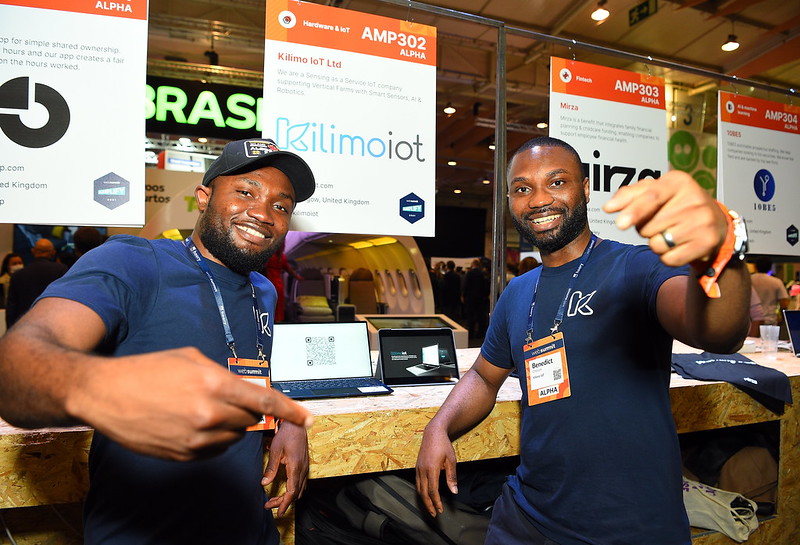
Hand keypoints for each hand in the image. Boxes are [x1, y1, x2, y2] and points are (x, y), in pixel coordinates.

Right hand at [70, 347, 312, 460]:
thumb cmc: (147, 370)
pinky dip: (214, 437)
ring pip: (235, 436)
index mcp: (214, 384)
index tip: (308, 418)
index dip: (291, 410)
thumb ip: (225, 375)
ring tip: (201, 407)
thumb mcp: (191, 358)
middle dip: (248, 408)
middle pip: (252, 419)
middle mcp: (209, 414)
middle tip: (225, 397)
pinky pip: (215, 450)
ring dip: (230, 424)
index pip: (265, 400)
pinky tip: (192, 423)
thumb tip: (247, 390)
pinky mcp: (184, 455)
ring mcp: (196, 438)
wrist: (104, 393)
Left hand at [262, 420, 308, 515]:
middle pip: (295, 493)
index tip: (278, 512)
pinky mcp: (305, 465)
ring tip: (275, 500)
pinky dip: (294, 490)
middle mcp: (303, 469)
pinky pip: (302, 483)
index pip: (292, 491)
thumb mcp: (275, 450)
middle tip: (269, 505)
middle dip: (283, 502)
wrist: (297, 424)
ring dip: (289, 497)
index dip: (285, 503)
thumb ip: (271, 468)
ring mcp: (305, 467)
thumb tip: (264, 483)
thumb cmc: (287, 434)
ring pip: (300, 489)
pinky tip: (286, 490)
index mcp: (296, 466)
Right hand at [415, 425, 457, 516]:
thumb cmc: (444, 445)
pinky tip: (425, 495)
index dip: (436, 502)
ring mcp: (418, 468)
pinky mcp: (417, 467)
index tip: (440, 510)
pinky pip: (417, 483)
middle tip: (434, 514)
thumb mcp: (451, 460)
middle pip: (423, 493)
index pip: (433, 491)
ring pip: (418, 489)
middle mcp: (422, 470)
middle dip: (428, 505)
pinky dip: (420, 491)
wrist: (433, 433)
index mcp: (431, 469)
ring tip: (429, 507)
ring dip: (423, 500)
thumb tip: (454, 492)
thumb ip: (451, 477)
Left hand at [603, 171, 727, 266]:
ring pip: (657, 243)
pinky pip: (670, 258)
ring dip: (656, 242)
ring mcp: (703, 221)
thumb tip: (609, 207)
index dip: (634, 210)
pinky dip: (667, 256)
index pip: (651, 196)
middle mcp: (694, 198)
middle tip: (659, 222)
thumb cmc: (677, 204)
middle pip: (648, 225)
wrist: (715, 221)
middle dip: (644, 229)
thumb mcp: (657, 191)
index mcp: (678, 181)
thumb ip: (630, 195)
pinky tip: (678, 245)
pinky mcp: (707, 242)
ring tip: (670, 232)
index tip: (619, 223)